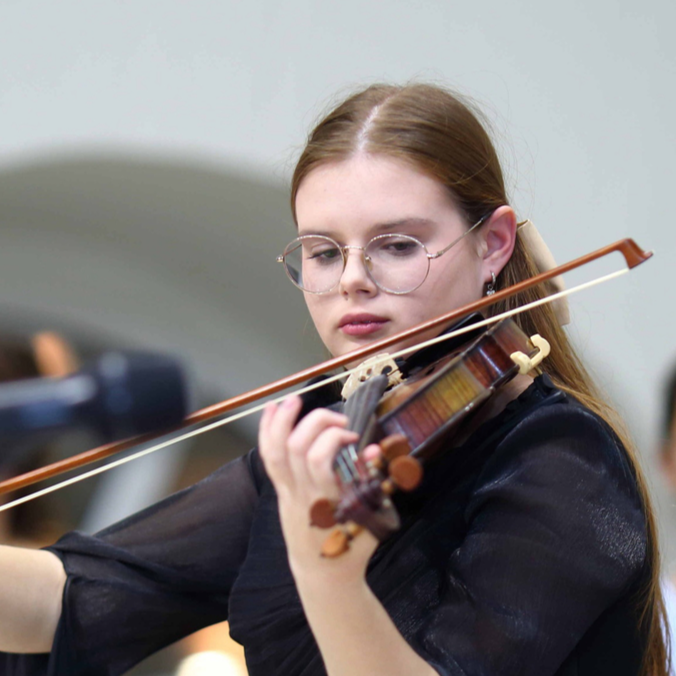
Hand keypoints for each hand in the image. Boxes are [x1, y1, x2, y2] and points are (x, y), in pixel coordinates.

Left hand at [258, 395, 379, 585]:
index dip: (334, 438)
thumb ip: (372, 482)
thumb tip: (371, 448)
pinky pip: (269, 459)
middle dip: (316, 423)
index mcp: (327, 503)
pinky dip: (268, 432)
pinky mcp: (280, 493)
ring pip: (275, 452)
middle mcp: (302, 496)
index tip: (353, 437)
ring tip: (294, 400)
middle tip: (339, 421)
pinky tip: (272, 411)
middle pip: (296, 449)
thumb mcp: (373, 517)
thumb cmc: (353, 546)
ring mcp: (287, 494)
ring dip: (282, 421)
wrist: (324, 575)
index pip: (318, 461)